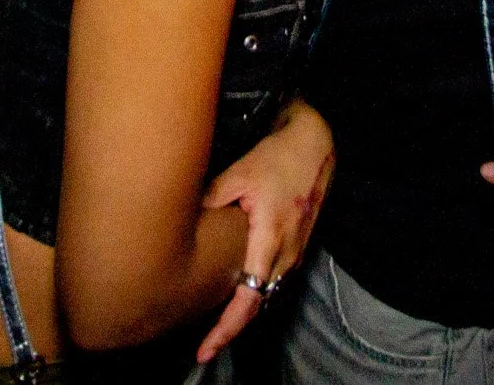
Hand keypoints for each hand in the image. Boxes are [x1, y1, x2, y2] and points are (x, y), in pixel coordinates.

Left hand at [194, 99, 335, 362]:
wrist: (315, 145)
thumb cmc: (276, 157)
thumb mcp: (238, 174)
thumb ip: (210, 201)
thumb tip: (178, 222)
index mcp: (270, 239)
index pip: (248, 300)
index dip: (226, 329)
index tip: (205, 349)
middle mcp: (286, 254)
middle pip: (258, 306)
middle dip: (231, 328)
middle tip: (203, 347)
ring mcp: (295, 251)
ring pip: (267, 294)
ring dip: (244, 312)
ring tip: (215, 327)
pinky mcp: (298, 245)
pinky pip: (275, 280)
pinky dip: (256, 294)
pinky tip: (237, 294)